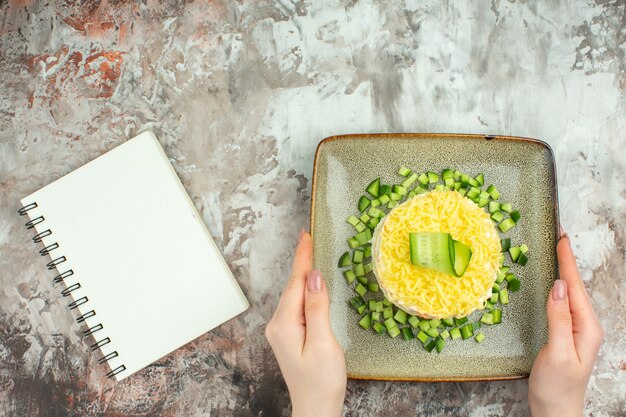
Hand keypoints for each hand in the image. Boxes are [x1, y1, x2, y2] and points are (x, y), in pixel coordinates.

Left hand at [265, 230, 346, 416]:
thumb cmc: (322, 381)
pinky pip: (296, 306)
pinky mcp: (289, 336)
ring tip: (311, 253)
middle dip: (302, 261)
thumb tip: (313, 276)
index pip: (295, 282)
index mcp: (284, 323)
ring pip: (294, 295)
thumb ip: (317, 307)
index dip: (302, 257)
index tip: (306, 234)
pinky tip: (310, 285)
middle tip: (310, 237)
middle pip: (292, 286)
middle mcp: (278, 324)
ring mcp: (282, 331)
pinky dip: (304, 291)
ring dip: (303, 275)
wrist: (315, 409)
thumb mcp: (323, 342)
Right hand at [528, 232, 603, 416]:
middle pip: (575, 286)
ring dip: (563, 272)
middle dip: (567, 261)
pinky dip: (557, 288)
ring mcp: (577, 330)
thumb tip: (559, 286)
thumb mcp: (558, 352)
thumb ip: (559, 319)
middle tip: (558, 238)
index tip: (561, 239)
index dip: (568, 262)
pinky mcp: (566, 334)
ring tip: (556, 253)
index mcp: (587, 327)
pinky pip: (562, 304)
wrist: (556, 411)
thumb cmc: (557, 386)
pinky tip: (552, 283)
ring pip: (570, 294)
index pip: (576, 287)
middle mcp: (586, 326)